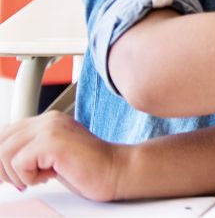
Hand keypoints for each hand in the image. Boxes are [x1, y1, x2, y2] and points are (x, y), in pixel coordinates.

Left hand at [0, 111, 125, 200]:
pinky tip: (50, 176)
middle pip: (0, 142)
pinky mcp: (53, 141)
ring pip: (4, 153)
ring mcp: (50, 127)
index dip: (1, 159)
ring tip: (40, 178)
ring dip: (17, 175)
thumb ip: (27, 153)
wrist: (116, 171)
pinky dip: (29, 177)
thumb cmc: (87, 170)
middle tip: (23, 181)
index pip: (3, 134)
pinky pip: (19, 163)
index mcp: (45, 121)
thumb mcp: (49, 159)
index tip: (10, 176)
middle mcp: (47, 119)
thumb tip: (0, 165)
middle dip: (3, 169)